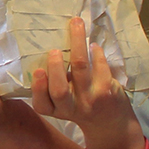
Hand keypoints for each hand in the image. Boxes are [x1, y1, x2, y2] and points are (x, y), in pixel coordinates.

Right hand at [31, 17, 143, 148]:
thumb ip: (53, 86)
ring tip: (76, 26)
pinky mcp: (106, 91)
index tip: (38, 71)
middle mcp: (70, 108)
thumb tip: (46, 48)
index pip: (41, 104)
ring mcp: (89, 100)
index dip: (38, 88)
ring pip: (80, 70)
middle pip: (59, 90)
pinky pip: (100, 67)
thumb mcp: (63, 104)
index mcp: (55, 110)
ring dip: (77, 44)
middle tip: (54, 51)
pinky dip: (96, 53)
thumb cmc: (81, 105)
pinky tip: (93, 45)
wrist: (110, 123)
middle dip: (56, 68)